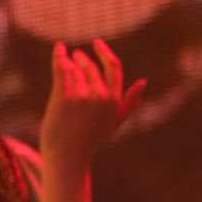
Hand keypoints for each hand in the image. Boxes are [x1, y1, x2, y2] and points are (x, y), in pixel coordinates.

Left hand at [40, 39, 144, 165]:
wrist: (67, 158)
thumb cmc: (90, 142)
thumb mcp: (115, 123)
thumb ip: (130, 103)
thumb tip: (143, 82)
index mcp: (114, 100)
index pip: (113, 68)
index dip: (105, 53)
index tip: (97, 43)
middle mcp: (100, 96)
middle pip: (91, 67)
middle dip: (83, 59)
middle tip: (76, 55)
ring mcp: (81, 97)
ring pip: (75, 69)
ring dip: (69, 61)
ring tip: (65, 61)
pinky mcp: (63, 98)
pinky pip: (62, 70)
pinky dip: (59, 57)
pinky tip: (58, 48)